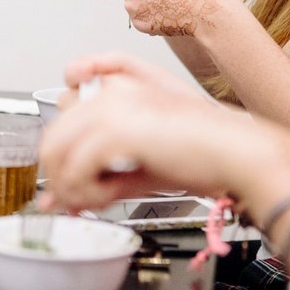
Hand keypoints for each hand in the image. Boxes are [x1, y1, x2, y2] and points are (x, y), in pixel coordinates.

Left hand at [39, 55, 246, 212]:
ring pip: (56, 151)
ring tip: (94, 201)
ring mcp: (109, 107)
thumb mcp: (137, 165)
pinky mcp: (115, 129)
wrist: (238, 152)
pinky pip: (76, 169)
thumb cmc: (199, 154)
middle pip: (52, 136)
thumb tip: (54, 202)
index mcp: (113, 87)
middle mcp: (106, 91)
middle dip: (59, 177)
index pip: (60, 119)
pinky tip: (108, 199)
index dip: (63, 154)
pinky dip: (85, 193)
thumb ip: (93, 179)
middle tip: (77, 200)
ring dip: (69, 187)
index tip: (73, 181)